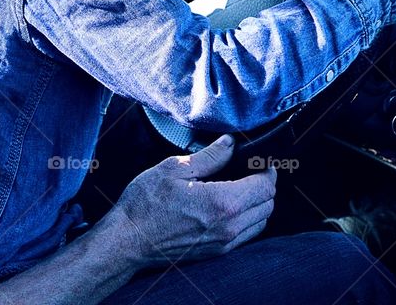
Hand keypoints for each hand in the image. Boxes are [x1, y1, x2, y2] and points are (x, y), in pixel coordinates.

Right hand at [108, 135, 276, 265]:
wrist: (128, 240)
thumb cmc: (145, 203)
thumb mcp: (173, 169)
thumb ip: (209, 156)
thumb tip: (230, 143)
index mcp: (221, 202)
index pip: (265, 186)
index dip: (267, 170)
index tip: (261, 159)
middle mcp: (229, 226)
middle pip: (268, 205)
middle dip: (265, 185)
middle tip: (252, 170)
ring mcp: (224, 243)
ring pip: (261, 221)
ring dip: (259, 203)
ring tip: (242, 187)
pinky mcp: (217, 252)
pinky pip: (247, 235)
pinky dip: (249, 219)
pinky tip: (231, 206)